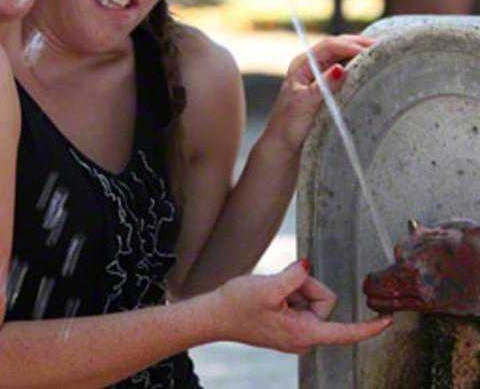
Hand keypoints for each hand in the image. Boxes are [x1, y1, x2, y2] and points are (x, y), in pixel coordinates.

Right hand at [212, 261, 391, 353]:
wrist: (215, 315)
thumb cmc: (237, 305)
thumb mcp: (267, 287)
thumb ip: (294, 276)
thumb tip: (308, 266)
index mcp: (303, 333)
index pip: (345, 332)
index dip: (369, 327)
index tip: (388, 321)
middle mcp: (303, 336)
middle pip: (323, 301)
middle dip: (304, 286)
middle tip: (280, 286)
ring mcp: (295, 331)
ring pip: (310, 299)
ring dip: (293, 288)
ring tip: (271, 292)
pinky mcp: (287, 323)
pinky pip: (299, 301)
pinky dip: (287, 292)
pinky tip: (270, 296)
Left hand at [264, 35, 374, 153]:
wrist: (284, 146)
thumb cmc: (288, 126)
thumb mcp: (304, 104)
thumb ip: (323, 87)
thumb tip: (341, 69)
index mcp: (302, 64)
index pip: (330, 46)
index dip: (351, 45)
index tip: (373, 50)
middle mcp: (311, 66)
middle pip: (339, 46)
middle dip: (361, 43)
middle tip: (386, 46)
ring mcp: (320, 75)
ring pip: (344, 56)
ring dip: (363, 53)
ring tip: (385, 53)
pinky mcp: (329, 87)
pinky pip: (348, 70)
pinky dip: (361, 66)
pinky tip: (375, 68)